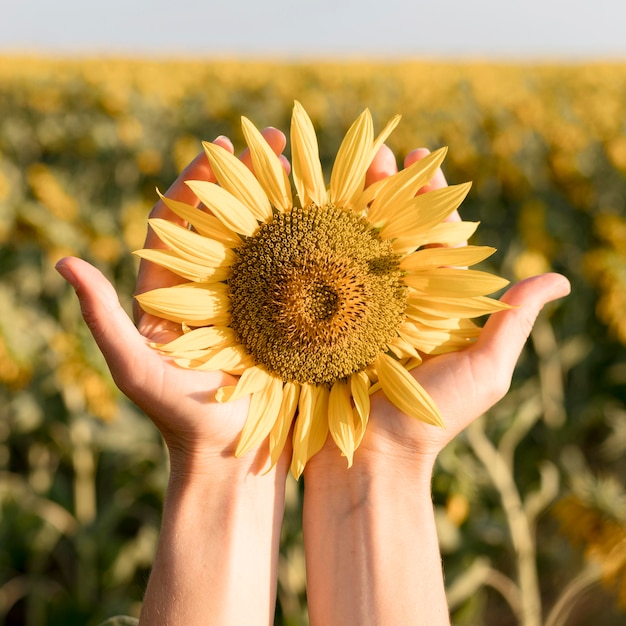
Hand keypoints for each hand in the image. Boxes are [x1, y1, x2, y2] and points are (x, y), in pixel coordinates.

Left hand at [55, 128, 289, 475]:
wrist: (226, 457)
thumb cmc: (177, 418)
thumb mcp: (135, 368)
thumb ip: (103, 318)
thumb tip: (63, 262)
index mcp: (173, 288)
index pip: (183, 218)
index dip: (201, 177)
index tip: (224, 143)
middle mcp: (213, 288)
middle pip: (230, 220)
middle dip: (252, 177)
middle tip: (280, 145)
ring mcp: (252, 302)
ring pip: (267, 242)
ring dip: (286, 204)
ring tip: (312, 172)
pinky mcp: (283, 322)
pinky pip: (297, 278)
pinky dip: (312, 249)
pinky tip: (334, 226)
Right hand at [302, 145, 569, 625]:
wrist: (371, 461)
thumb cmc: (430, 419)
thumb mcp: (482, 370)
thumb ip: (512, 322)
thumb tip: (560, 279)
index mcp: (431, 302)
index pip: (435, 236)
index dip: (432, 196)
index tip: (426, 157)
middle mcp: (391, 299)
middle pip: (389, 230)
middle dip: (384, 188)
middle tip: (378, 154)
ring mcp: (353, 308)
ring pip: (351, 244)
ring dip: (347, 204)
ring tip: (341, 169)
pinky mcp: (319, 322)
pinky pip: (317, 275)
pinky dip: (312, 241)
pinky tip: (304, 212)